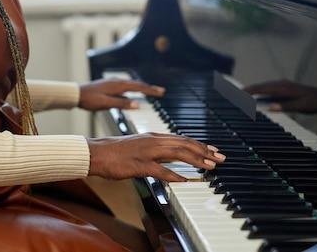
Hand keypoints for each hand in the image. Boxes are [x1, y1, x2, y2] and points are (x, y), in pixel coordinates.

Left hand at [78, 79, 164, 110]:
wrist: (76, 94)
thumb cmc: (89, 99)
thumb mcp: (106, 104)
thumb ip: (122, 104)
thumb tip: (137, 105)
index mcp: (118, 85)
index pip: (138, 87)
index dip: (150, 90)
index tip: (161, 92)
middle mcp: (117, 82)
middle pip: (137, 84)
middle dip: (149, 88)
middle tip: (161, 91)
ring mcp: (113, 83)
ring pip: (131, 85)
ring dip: (142, 88)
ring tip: (151, 92)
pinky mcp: (109, 85)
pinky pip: (125, 86)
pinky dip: (133, 89)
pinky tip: (133, 93)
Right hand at [87, 133, 225, 181]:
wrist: (96, 152)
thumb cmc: (116, 151)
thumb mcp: (140, 146)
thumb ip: (156, 150)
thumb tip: (172, 160)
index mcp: (153, 136)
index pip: (182, 138)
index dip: (200, 145)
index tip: (214, 151)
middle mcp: (153, 140)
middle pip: (184, 144)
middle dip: (205, 152)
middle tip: (220, 159)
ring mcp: (147, 152)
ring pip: (177, 154)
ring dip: (196, 160)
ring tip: (210, 167)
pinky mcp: (139, 164)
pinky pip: (160, 170)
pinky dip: (174, 175)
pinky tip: (184, 180)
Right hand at [244, 80, 316, 112]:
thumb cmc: (313, 102)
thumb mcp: (301, 107)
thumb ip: (285, 107)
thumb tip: (270, 107)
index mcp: (283, 88)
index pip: (263, 88)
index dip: (250, 90)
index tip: (239, 93)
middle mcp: (281, 84)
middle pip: (261, 86)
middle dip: (248, 89)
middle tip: (235, 94)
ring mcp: (283, 84)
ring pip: (264, 86)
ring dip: (254, 89)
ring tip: (243, 94)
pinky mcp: (284, 87)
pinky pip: (269, 87)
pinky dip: (260, 90)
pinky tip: (258, 94)